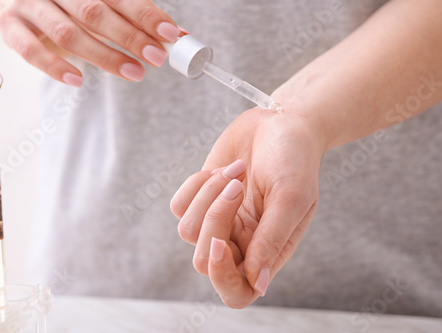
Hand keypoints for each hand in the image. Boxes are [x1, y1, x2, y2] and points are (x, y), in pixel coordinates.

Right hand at [0, 0, 179, 84]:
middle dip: (130, 36)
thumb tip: (179, 36)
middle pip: (95, 12)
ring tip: (134, 72)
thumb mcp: (98, 4)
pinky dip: (54, 67)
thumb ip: (134, 18)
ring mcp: (30, 5)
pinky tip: (78, 81)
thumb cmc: (65, 3)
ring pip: (68, 33)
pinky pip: (30, 50)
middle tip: (156, 57)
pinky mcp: (9, 25)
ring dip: (104, 55)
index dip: (146, 15)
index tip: (170, 35)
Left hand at [171, 107, 325, 307]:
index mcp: (267, 251)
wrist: (279, 123)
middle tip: (238, 187)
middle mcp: (240, 241)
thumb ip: (272, 240)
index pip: (237, 291)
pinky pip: (179, 206)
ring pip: (187, 230)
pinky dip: (196, 184)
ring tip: (236, 171)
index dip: (221, 277)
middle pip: (203, 260)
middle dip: (214, 221)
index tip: (220, 244)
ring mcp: (218, 221)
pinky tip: (222, 169)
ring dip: (208, 196)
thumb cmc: (294, 159)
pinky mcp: (200, 199)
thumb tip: (256, 283)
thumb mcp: (291, 197)